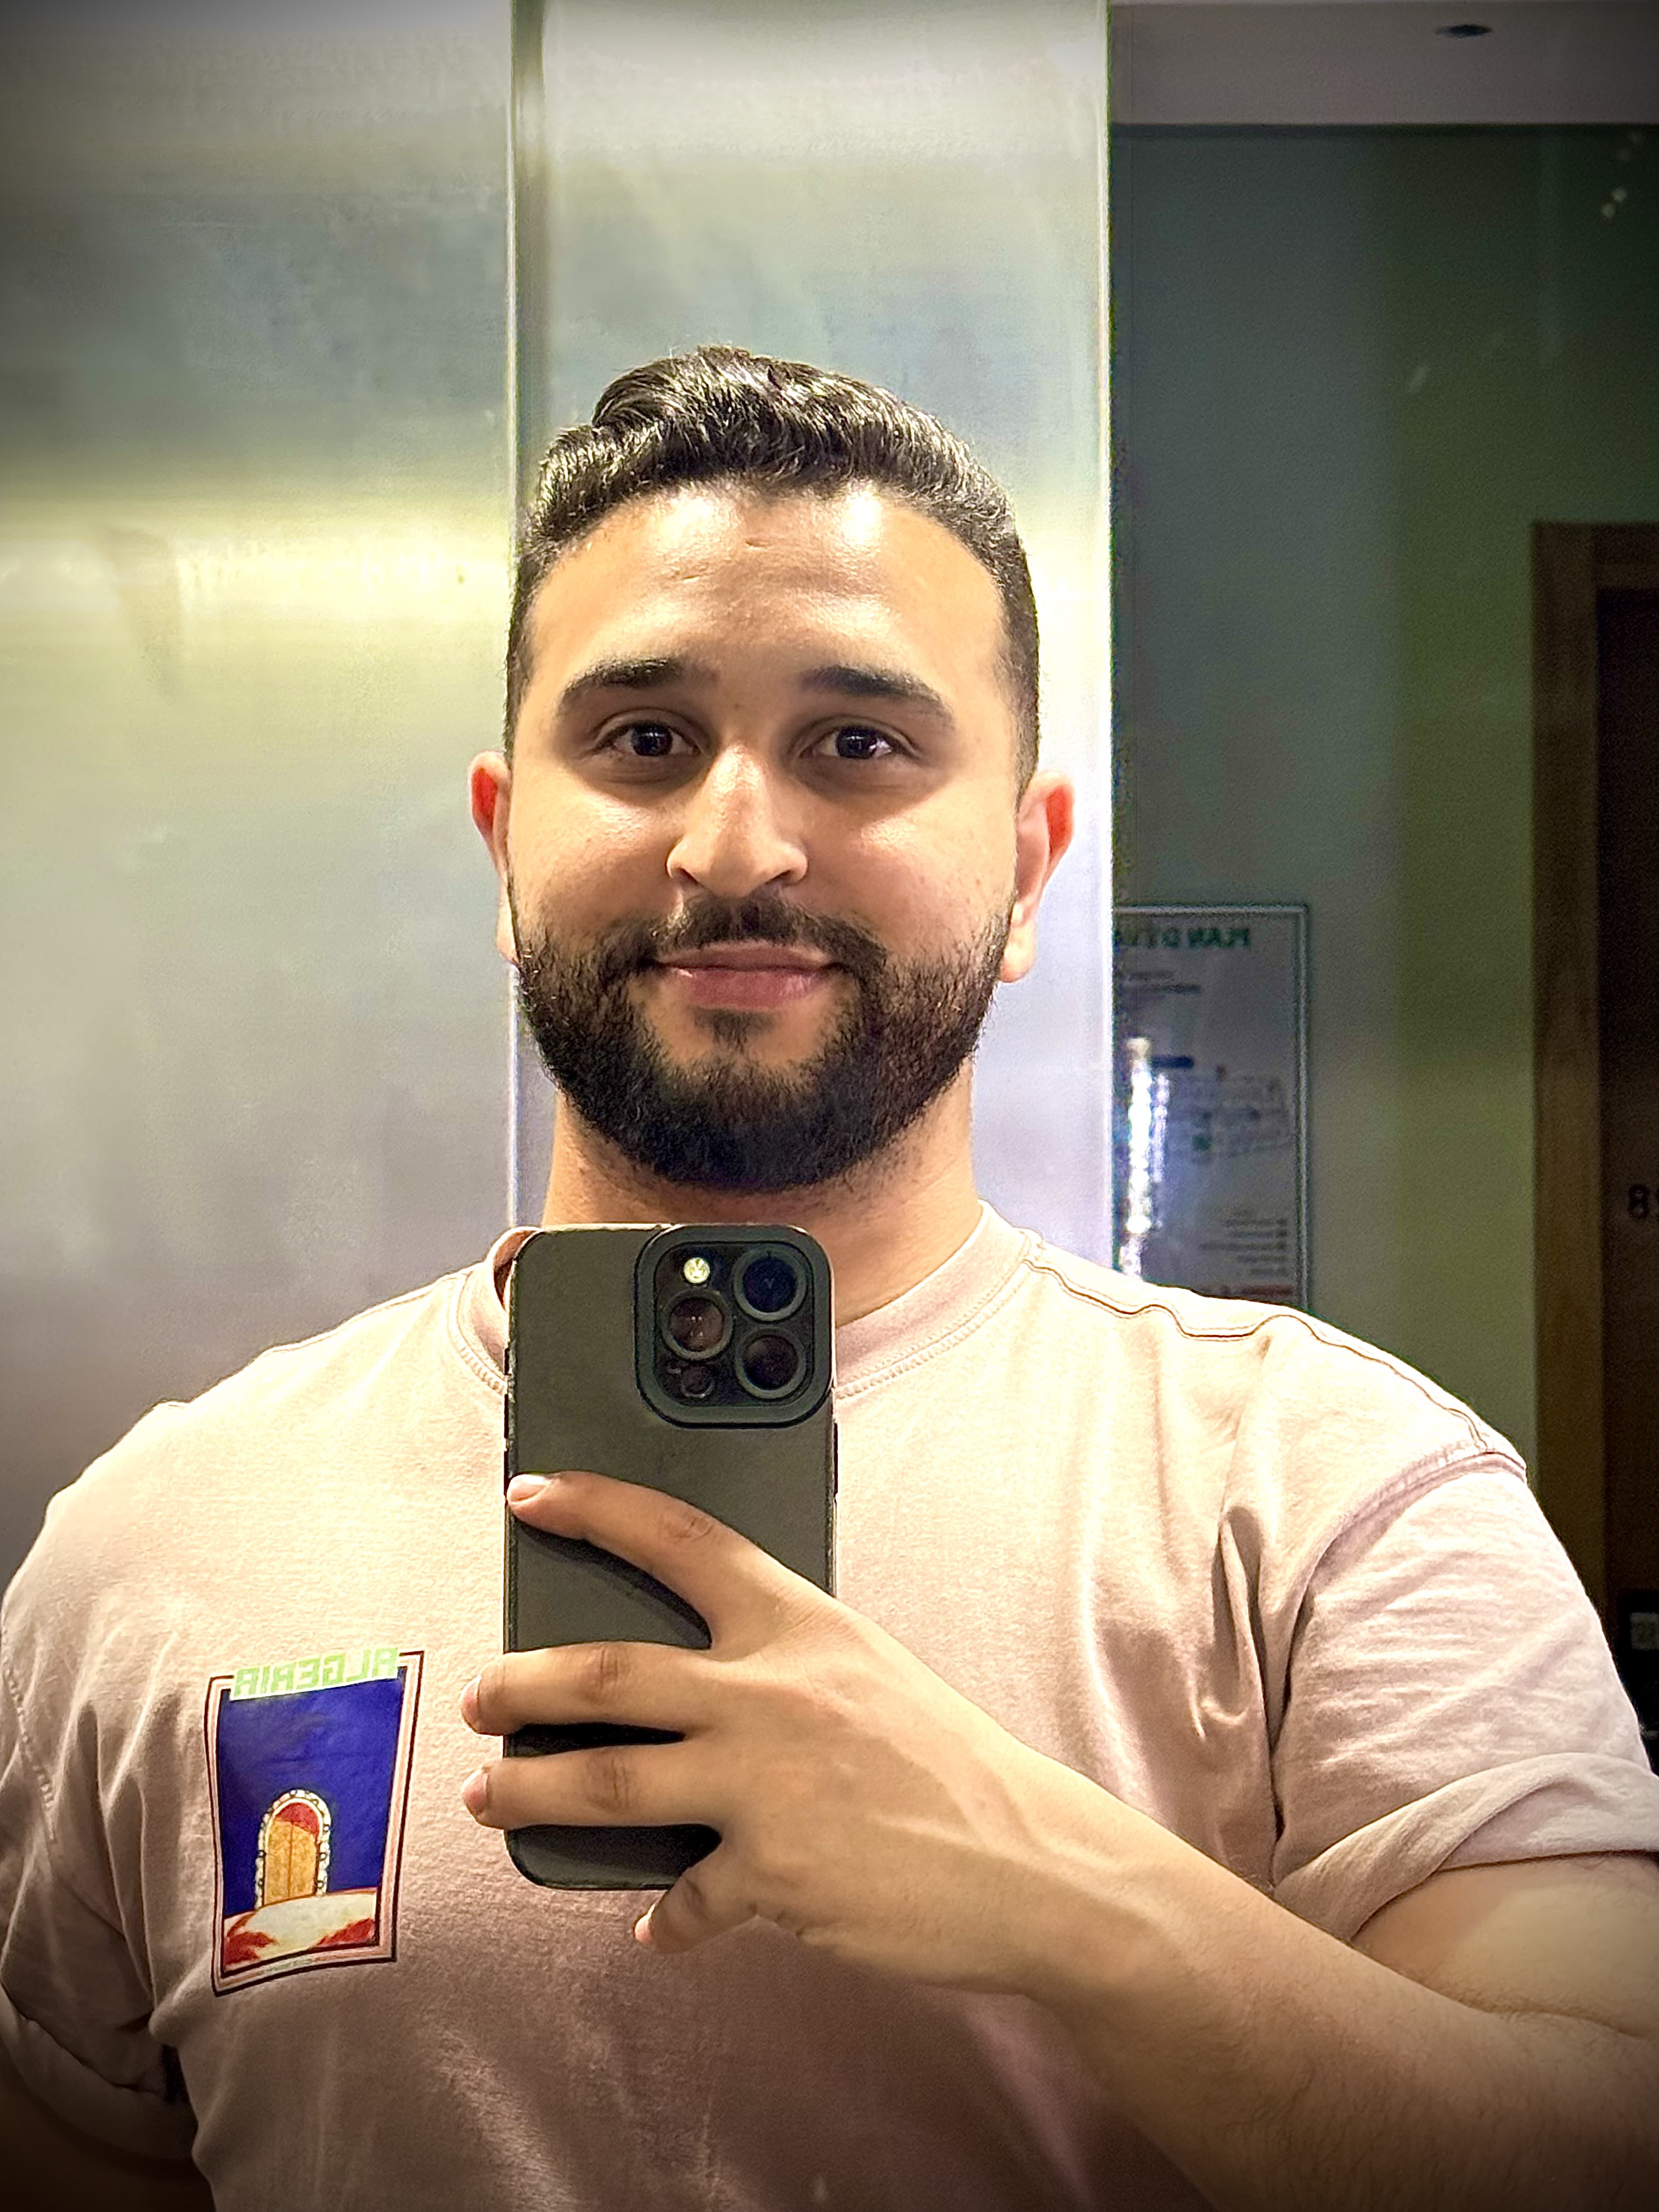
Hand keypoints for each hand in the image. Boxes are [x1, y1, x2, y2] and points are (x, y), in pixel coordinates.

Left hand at [460, 1471, 1108, 1993]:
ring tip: (490, 1795)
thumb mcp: (867, 1672)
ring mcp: (767, 1783)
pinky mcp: (772, 1873)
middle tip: (481, 1697)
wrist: (1031, 1862)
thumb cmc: (949, 1763)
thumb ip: (778, 1667)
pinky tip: (657, 1928)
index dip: (598, 1508)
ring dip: (531, 1790)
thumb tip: (684, 1694)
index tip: (532, 1495)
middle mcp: (773, 1691)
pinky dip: (666, 1917)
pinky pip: (684, 1899)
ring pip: (607, 1781)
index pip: (681, 1539)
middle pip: (608, 1672)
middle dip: (522, 1684)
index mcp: (801, 1624)